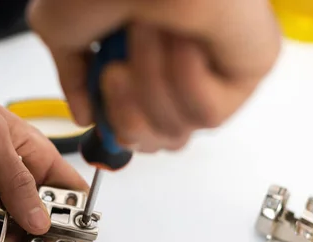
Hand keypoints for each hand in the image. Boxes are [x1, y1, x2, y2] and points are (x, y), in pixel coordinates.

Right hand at [28, 0, 280, 151]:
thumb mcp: (63, 30)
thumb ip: (74, 80)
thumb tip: (85, 115)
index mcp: (146, 56)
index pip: (142, 128)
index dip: (119, 130)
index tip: (102, 116)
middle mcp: (181, 65)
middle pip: (160, 141)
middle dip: (129, 114)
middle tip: (115, 72)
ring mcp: (216, 67)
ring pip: (181, 129)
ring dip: (153, 83)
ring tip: (147, 35)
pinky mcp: (249, 64)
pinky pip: (210, 114)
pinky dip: (186, 80)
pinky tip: (184, 39)